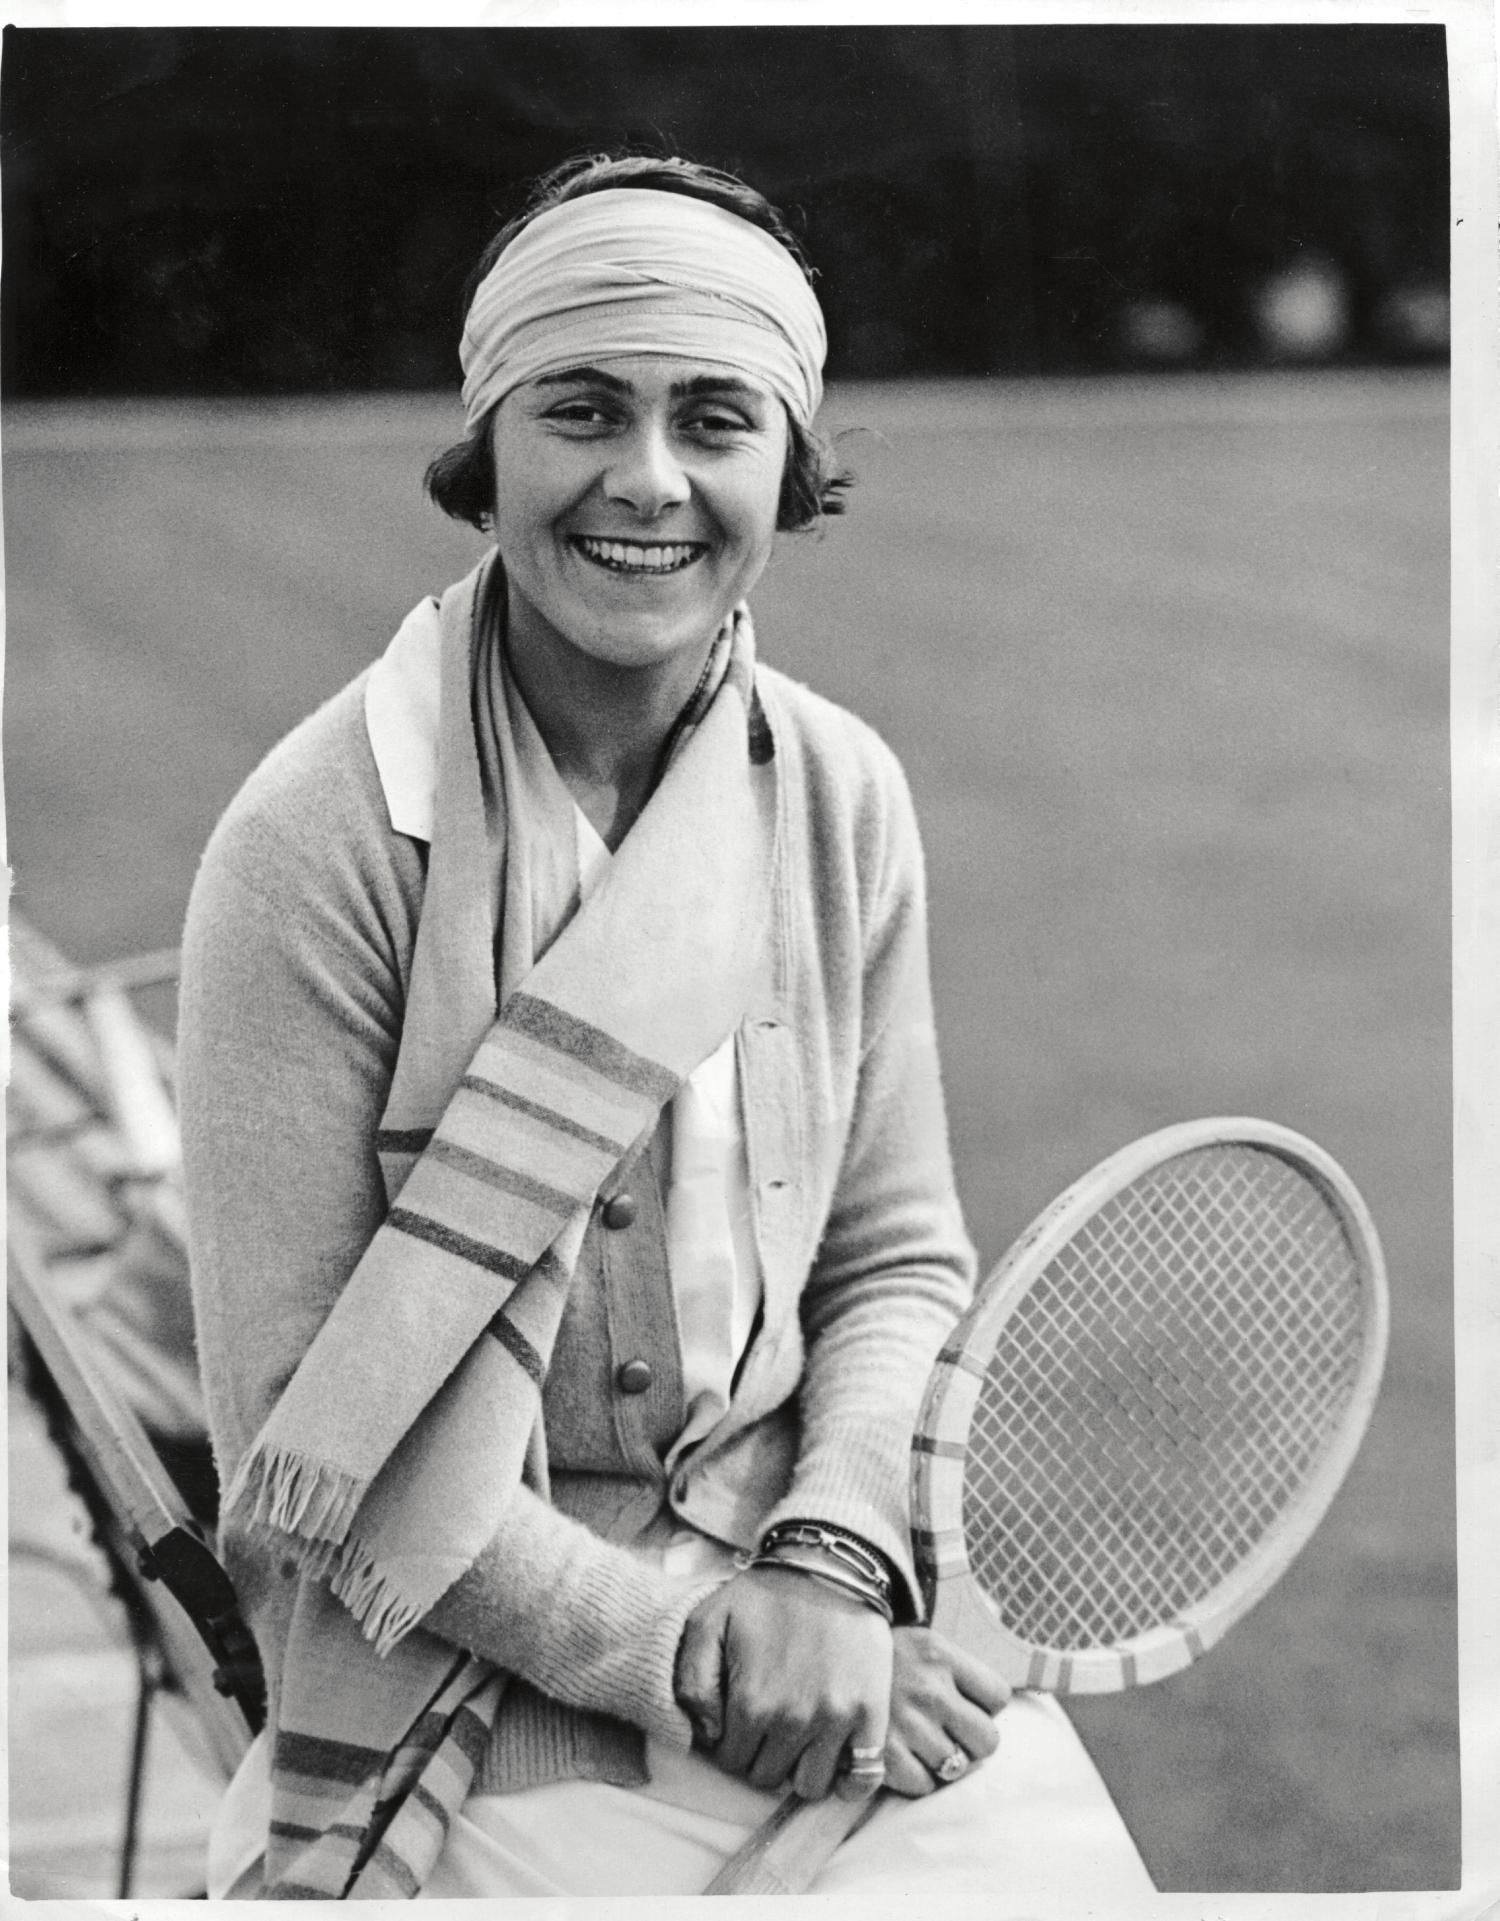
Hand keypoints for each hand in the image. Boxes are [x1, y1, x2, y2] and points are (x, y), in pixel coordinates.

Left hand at [675, 1565, 892, 1800]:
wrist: (828, 1567)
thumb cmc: (766, 1595)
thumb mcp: (709, 1621)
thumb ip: (691, 1681)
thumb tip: (705, 1734)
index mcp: (752, 1703)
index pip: (731, 1762)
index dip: (732, 1744)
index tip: (741, 1721)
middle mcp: (794, 1720)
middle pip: (768, 1777)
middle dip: (762, 1756)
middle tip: (769, 1724)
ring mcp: (836, 1720)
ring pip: (811, 1785)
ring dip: (801, 1768)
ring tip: (800, 1737)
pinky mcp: (871, 1714)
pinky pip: (864, 1778)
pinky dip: (850, 1780)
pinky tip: (837, 1760)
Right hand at [880, 1625, 1009, 1796]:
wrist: (816, 1659)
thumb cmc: (879, 1658)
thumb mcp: (922, 1641)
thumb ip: (960, 1664)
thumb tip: (1012, 1686)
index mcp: (941, 1653)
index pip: (999, 1697)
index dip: (984, 1704)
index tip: (963, 1700)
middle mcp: (929, 1688)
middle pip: (988, 1740)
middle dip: (973, 1740)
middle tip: (948, 1730)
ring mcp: (906, 1723)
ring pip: (958, 1767)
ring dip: (944, 1760)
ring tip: (921, 1742)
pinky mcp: (882, 1755)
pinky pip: (924, 1786)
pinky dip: (916, 1778)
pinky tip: (901, 1756)